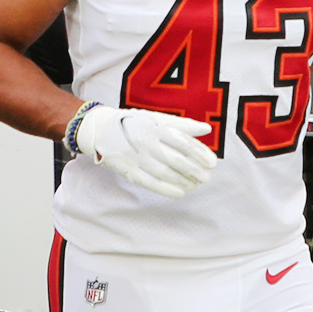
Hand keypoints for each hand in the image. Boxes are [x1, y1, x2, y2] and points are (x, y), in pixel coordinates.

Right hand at [76, 103, 220, 196]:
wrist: (100, 130)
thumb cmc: (133, 122)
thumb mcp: (156, 118)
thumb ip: (182, 124)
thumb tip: (207, 130)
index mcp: (155, 127)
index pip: (183, 142)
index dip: (200, 153)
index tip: (212, 163)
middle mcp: (146, 142)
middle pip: (176, 160)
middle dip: (194, 170)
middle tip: (206, 177)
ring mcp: (137, 158)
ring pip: (165, 173)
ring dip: (184, 181)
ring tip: (196, 185)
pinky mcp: (129, 171)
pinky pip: (151, 183)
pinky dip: (167, 189)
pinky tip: (180, 193)